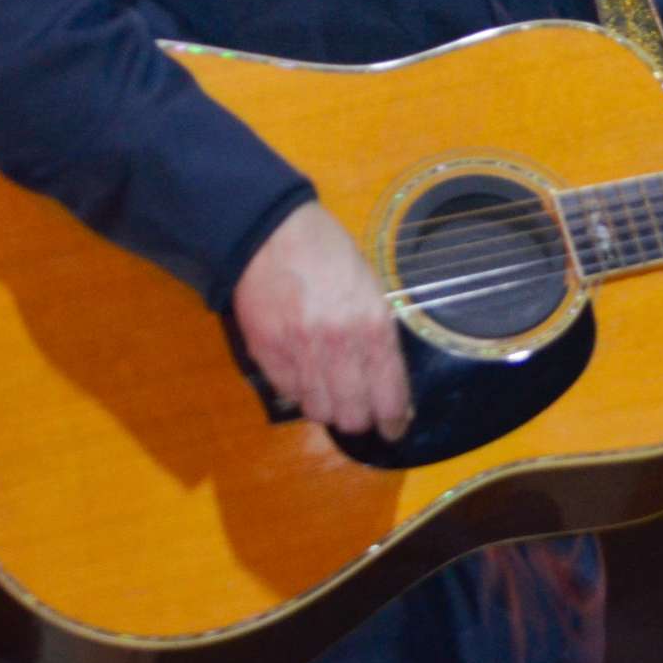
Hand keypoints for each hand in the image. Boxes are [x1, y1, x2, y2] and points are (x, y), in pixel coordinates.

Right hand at [231, 200, 411, 439]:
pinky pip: (289, 395)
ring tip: (332, 398)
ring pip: (320, 412)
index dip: (393, 419)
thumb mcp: (370, 288)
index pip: (389, 394)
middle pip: (353, 414)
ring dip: (329, 410)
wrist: (272, 234)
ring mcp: (300, 354)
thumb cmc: (330, 255)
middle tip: (361, 415)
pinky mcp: (267, 355)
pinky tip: (306, 379)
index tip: (394, 427)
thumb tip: (385, 377)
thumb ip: (378, 333)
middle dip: (361, 420)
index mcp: (373, 327)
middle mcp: (339, 347)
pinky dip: (300, 394)